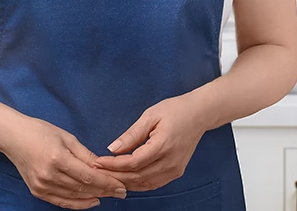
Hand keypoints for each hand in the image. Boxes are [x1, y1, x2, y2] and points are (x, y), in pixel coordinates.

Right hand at [1, 117, 127, 208]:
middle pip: (84, 188)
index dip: (107, 183)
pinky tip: (92, 201)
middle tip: (121, 192)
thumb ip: (86, 155)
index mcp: (57, 158)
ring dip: (94, 197)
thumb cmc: (38, 132)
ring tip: (109, 195)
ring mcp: (41, 185)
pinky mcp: (37, 190)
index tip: (122, 186)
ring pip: (75, 196)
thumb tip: (105, 168)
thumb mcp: (66, 138)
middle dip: (105, 191)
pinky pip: (62, 202)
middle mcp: (48, 175)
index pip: (89, 176)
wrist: (12, 137)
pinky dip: (78, 204)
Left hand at [95, 96, 209, 191]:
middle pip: (137, 177)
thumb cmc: (176, 111)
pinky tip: (124, 179)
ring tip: (106, 177)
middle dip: (114, 176)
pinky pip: (154, 183)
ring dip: (124, 183)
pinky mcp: (176, 172)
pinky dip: (137, 184)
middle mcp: (171, 162)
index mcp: (163, 146)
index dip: (113, 165)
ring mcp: (175, 169)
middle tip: (96, 172)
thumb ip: (131, 135)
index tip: (97, 162)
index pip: (133, 163)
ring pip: (145, 184)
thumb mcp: (150, 116)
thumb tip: (112, 148)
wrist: (199, 115)